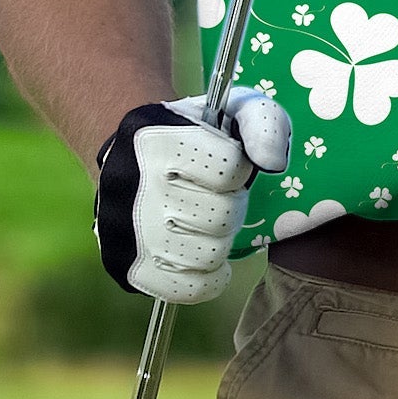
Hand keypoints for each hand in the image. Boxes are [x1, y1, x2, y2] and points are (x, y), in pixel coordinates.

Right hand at [93, 88, 290, 302]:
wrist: (133, 155)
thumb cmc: (198, 132)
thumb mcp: (235, 108)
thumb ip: (265, 124)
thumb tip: (273, 164)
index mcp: (158, 139)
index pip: (229, 169)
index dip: (240, 168)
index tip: (228, 164)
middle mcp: (133, 187)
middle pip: (220, 216)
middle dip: (232, 205)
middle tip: (220, 196)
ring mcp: (125, 233)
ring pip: (207, 256)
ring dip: (220, 240)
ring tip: (209, 222)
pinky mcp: (126, 269)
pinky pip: (188, 289)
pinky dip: (209, 277)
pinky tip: (206, 254)